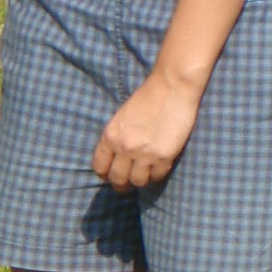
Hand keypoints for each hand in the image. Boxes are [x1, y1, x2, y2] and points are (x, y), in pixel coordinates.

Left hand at [92, 71, 201, 189]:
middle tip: (127, 184)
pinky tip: (159, 167)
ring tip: (145, 174)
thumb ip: (117, 138)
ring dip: (141, 180)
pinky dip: (157, 175)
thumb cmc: (148, 98)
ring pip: (138, 182)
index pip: (99, 167)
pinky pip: (157, 177)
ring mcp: (144, 153)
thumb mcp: (122, 117)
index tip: (111, 175)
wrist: (172, 87)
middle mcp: (124, 147)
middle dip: (121, 185)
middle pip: (117, 179)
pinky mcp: (164, 156)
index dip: (105, 174)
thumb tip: (116, 159)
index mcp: (110, 135)